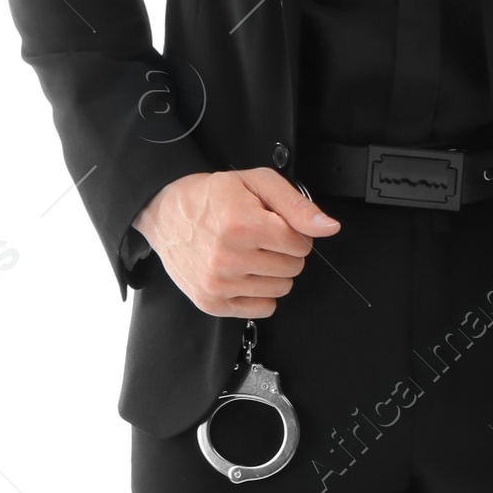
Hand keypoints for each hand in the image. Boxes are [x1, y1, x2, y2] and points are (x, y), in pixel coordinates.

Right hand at [134, 168, 339, 318]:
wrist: (165, 212)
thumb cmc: (211, 197)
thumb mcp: (258, 183)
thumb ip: (297, 206)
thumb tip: (327, 227)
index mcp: (242, 225)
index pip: (301, 245)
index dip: (293, 233)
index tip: (275, 225)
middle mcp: (228, 257)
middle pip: (293, 268)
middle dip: (283, 252)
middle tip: (259, 238)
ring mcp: (218, 283)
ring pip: (280, 289)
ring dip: (272, 272)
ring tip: (249, 253)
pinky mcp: (211, 302)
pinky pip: (262, 308)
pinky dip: (259, 293)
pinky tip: (243, 273)